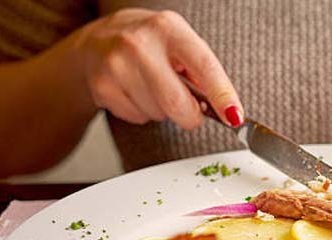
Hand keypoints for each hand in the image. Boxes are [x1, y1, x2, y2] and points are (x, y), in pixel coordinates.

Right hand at [70, 8, 242, 128]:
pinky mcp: (102, 87)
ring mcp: (117, 65)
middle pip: (176, 103)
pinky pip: (138, 118)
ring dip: (164, 111)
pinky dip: (144, 113)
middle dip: (191, 117)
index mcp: (169, 28)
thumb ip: (203, 72)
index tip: (234, 116)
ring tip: (153, 87)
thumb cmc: (149, 44)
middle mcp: (140, 44)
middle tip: (192, 113)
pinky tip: (135, 92)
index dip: (222, 95)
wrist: (97, 41)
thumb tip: (226, 107)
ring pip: (158, 114)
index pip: (204, 65)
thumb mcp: (179, 43)